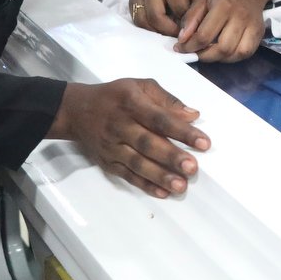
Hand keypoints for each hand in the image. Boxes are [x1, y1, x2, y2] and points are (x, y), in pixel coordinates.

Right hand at [49, 79, 210, 197]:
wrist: (76, 111)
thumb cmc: (116, 96)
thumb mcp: (140, 86)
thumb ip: (167, 100)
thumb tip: (193, 115)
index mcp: (131, 103)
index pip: (159, 119)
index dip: (182, 131)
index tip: (204, 142)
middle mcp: (120, 126)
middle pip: (147, 143)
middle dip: (171, 157)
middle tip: (193, 168)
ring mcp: (111, 147)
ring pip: (137, 163)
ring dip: (160, 176)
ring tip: (181, 186)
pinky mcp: (107, 162)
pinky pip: (127, 176)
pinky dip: (144, 185)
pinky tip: (162, 193)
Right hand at [129, 0, 204, 35]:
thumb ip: (199, 3)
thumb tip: (196, 27)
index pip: (179, 9)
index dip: (187, 21)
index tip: (193, 27)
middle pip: (158, 18)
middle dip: (170, 30)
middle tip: (180, 34)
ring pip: (145, 22)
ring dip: (159, 31)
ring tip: (171, 31)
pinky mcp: (132, 1)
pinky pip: (138, 22)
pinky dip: (149, 29)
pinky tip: (161, 28)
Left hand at [176, 0, 273, 61]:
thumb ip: (191, 18)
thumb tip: (183, 40)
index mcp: (223, 6)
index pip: (204, 35)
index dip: (190, 46)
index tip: (182, 48)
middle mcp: (240, 17)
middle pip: (222, 48)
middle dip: (204, 56)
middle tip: (195, 52)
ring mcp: (252, 26)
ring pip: (235, 54)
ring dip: (219, 58)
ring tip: (209, 52)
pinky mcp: (259, 33)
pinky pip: (246, 53)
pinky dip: (232, 57)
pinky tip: (223, 52)